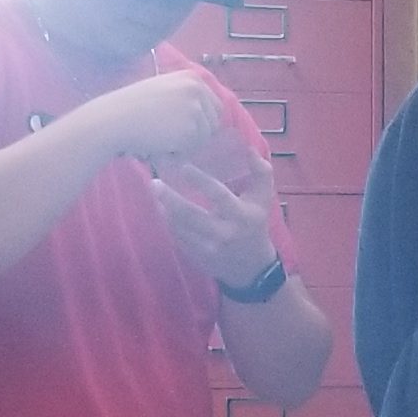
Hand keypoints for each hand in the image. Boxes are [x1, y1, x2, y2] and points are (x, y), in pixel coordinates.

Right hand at [73, 67, 226, 168]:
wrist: (114, 119)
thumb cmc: (131, 107)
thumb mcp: (162, 90)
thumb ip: (185, 98)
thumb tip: (211, 120)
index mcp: (192, 77)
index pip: (215, 107)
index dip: (200, 123)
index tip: (181, 129)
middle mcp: (198, 89)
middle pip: (213, 124)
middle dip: (194, 136)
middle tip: (167, 136)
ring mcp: (196, 108)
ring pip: (202, 139)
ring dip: (183, 146)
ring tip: (159, 139)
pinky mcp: (191, 129)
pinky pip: (191, 150)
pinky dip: (176, 154)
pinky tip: (158, 146)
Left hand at [151, 125, 281, 286]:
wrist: (251, 267)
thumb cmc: (255, 224)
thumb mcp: (263, 198)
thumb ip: (261, 173)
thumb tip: (249, 149)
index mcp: (241, 215)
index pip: (218, 196)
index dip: (200, 181)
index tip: (184, 167)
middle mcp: (223, 232)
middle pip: (191, 215)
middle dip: (170, 199)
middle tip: (154, 183)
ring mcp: (208, 247)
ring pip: (180, 227)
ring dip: (165, 210)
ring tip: (154, 192)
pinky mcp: (197, 256)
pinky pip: (178, 237)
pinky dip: (168, 223)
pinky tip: (161, 209)